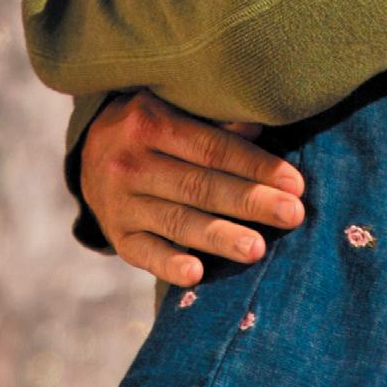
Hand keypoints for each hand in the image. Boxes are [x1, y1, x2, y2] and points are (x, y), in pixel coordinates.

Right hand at [80, 91, 305, 286]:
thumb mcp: (174, 111)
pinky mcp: (117, 234)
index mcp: (149, 121)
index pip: (212, 148)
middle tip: (293, 215)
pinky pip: (143, 253)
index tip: (295, 183)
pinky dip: (168, 264)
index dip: (255, 166)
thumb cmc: (153, 129)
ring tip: (257, 249)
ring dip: (219, 237)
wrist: (91, 153)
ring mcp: (120, 202)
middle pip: (199, 186)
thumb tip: (260, 127)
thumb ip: (215, 122)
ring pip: (177, 221)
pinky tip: (195, 274)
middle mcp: (130, 162)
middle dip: (250, 201)